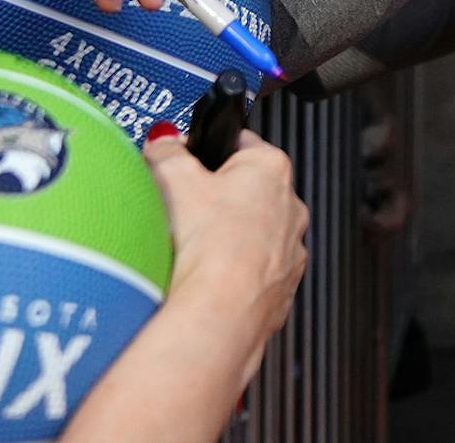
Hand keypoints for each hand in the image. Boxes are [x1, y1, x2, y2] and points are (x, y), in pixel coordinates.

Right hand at [144, 128, 308, 359]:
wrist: (221, 313)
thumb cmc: (208, 244)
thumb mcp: (172, 178)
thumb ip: (167, 151)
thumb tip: (163, 142)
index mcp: (270, 169)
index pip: (242, 143)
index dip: (209, 151)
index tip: (188, 161)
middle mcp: (291, 207)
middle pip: (248, 191)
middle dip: (217, 198)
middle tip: (183, 210)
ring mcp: (290, 251)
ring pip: (254, 236)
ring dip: (228, 240)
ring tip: (191, 251)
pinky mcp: (281, 289)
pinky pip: (254, 274)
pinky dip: (233, 276)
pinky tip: (205, 280)